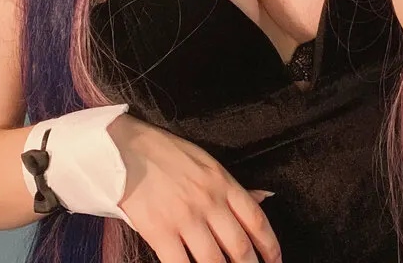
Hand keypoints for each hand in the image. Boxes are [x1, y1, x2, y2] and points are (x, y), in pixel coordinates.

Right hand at [109, 114, 281, 262]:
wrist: (127, 151)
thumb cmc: (169, 156)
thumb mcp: (208, 164)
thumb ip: (235, 187)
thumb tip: (266, 197)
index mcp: (223, 182)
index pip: (257, 220)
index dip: (271, 247)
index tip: (275, 261)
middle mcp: (209, 202)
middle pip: (240, 247)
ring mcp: (185, 218)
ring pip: (214, 262)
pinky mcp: (160, 232)